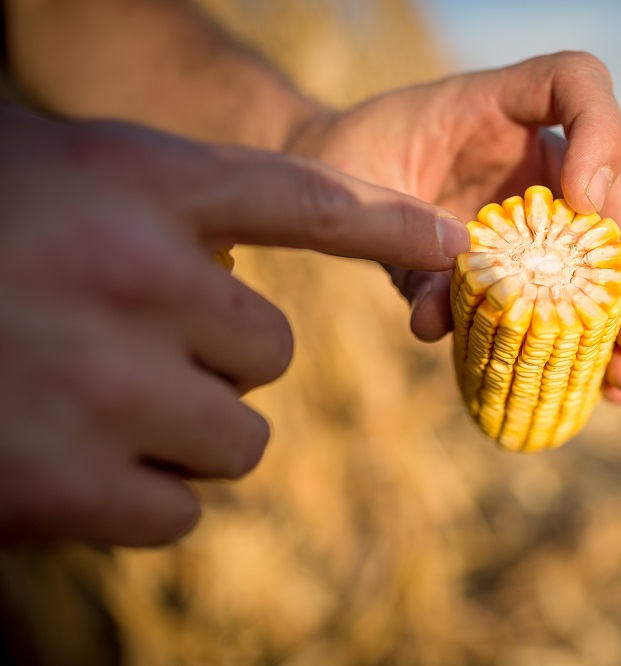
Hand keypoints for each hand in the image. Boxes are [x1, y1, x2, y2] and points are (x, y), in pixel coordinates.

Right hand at [0, 104, 467, 545]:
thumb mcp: (62, 186)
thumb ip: (165, 218)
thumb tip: (251, 286)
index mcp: (138, 182)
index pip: (308, 201)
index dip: (393, 225)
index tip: (455, 248)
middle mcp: (137, 275)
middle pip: (269, 349)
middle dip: (212, 357)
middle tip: (125, 343)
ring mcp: (106, 384)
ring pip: (239, 435)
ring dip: (184, 429)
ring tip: (87, 399)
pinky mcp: (68, 487)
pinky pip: (181, 507)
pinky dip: (139, 495)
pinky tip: (62, 456)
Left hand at [288, 52, 620, 402]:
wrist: (324, 185)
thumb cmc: (343, 162)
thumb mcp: (352, 186)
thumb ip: (394, 236)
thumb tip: (437, 319)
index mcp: (497, 109)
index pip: (575, 83)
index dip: (599, 134)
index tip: (584, 200)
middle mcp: (531, 161)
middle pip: (615, 198)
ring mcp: (533, 216)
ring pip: (600, 260)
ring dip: (619, 322)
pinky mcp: (517, 265)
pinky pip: (557, 299)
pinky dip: (577, 343)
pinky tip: (594, 386)